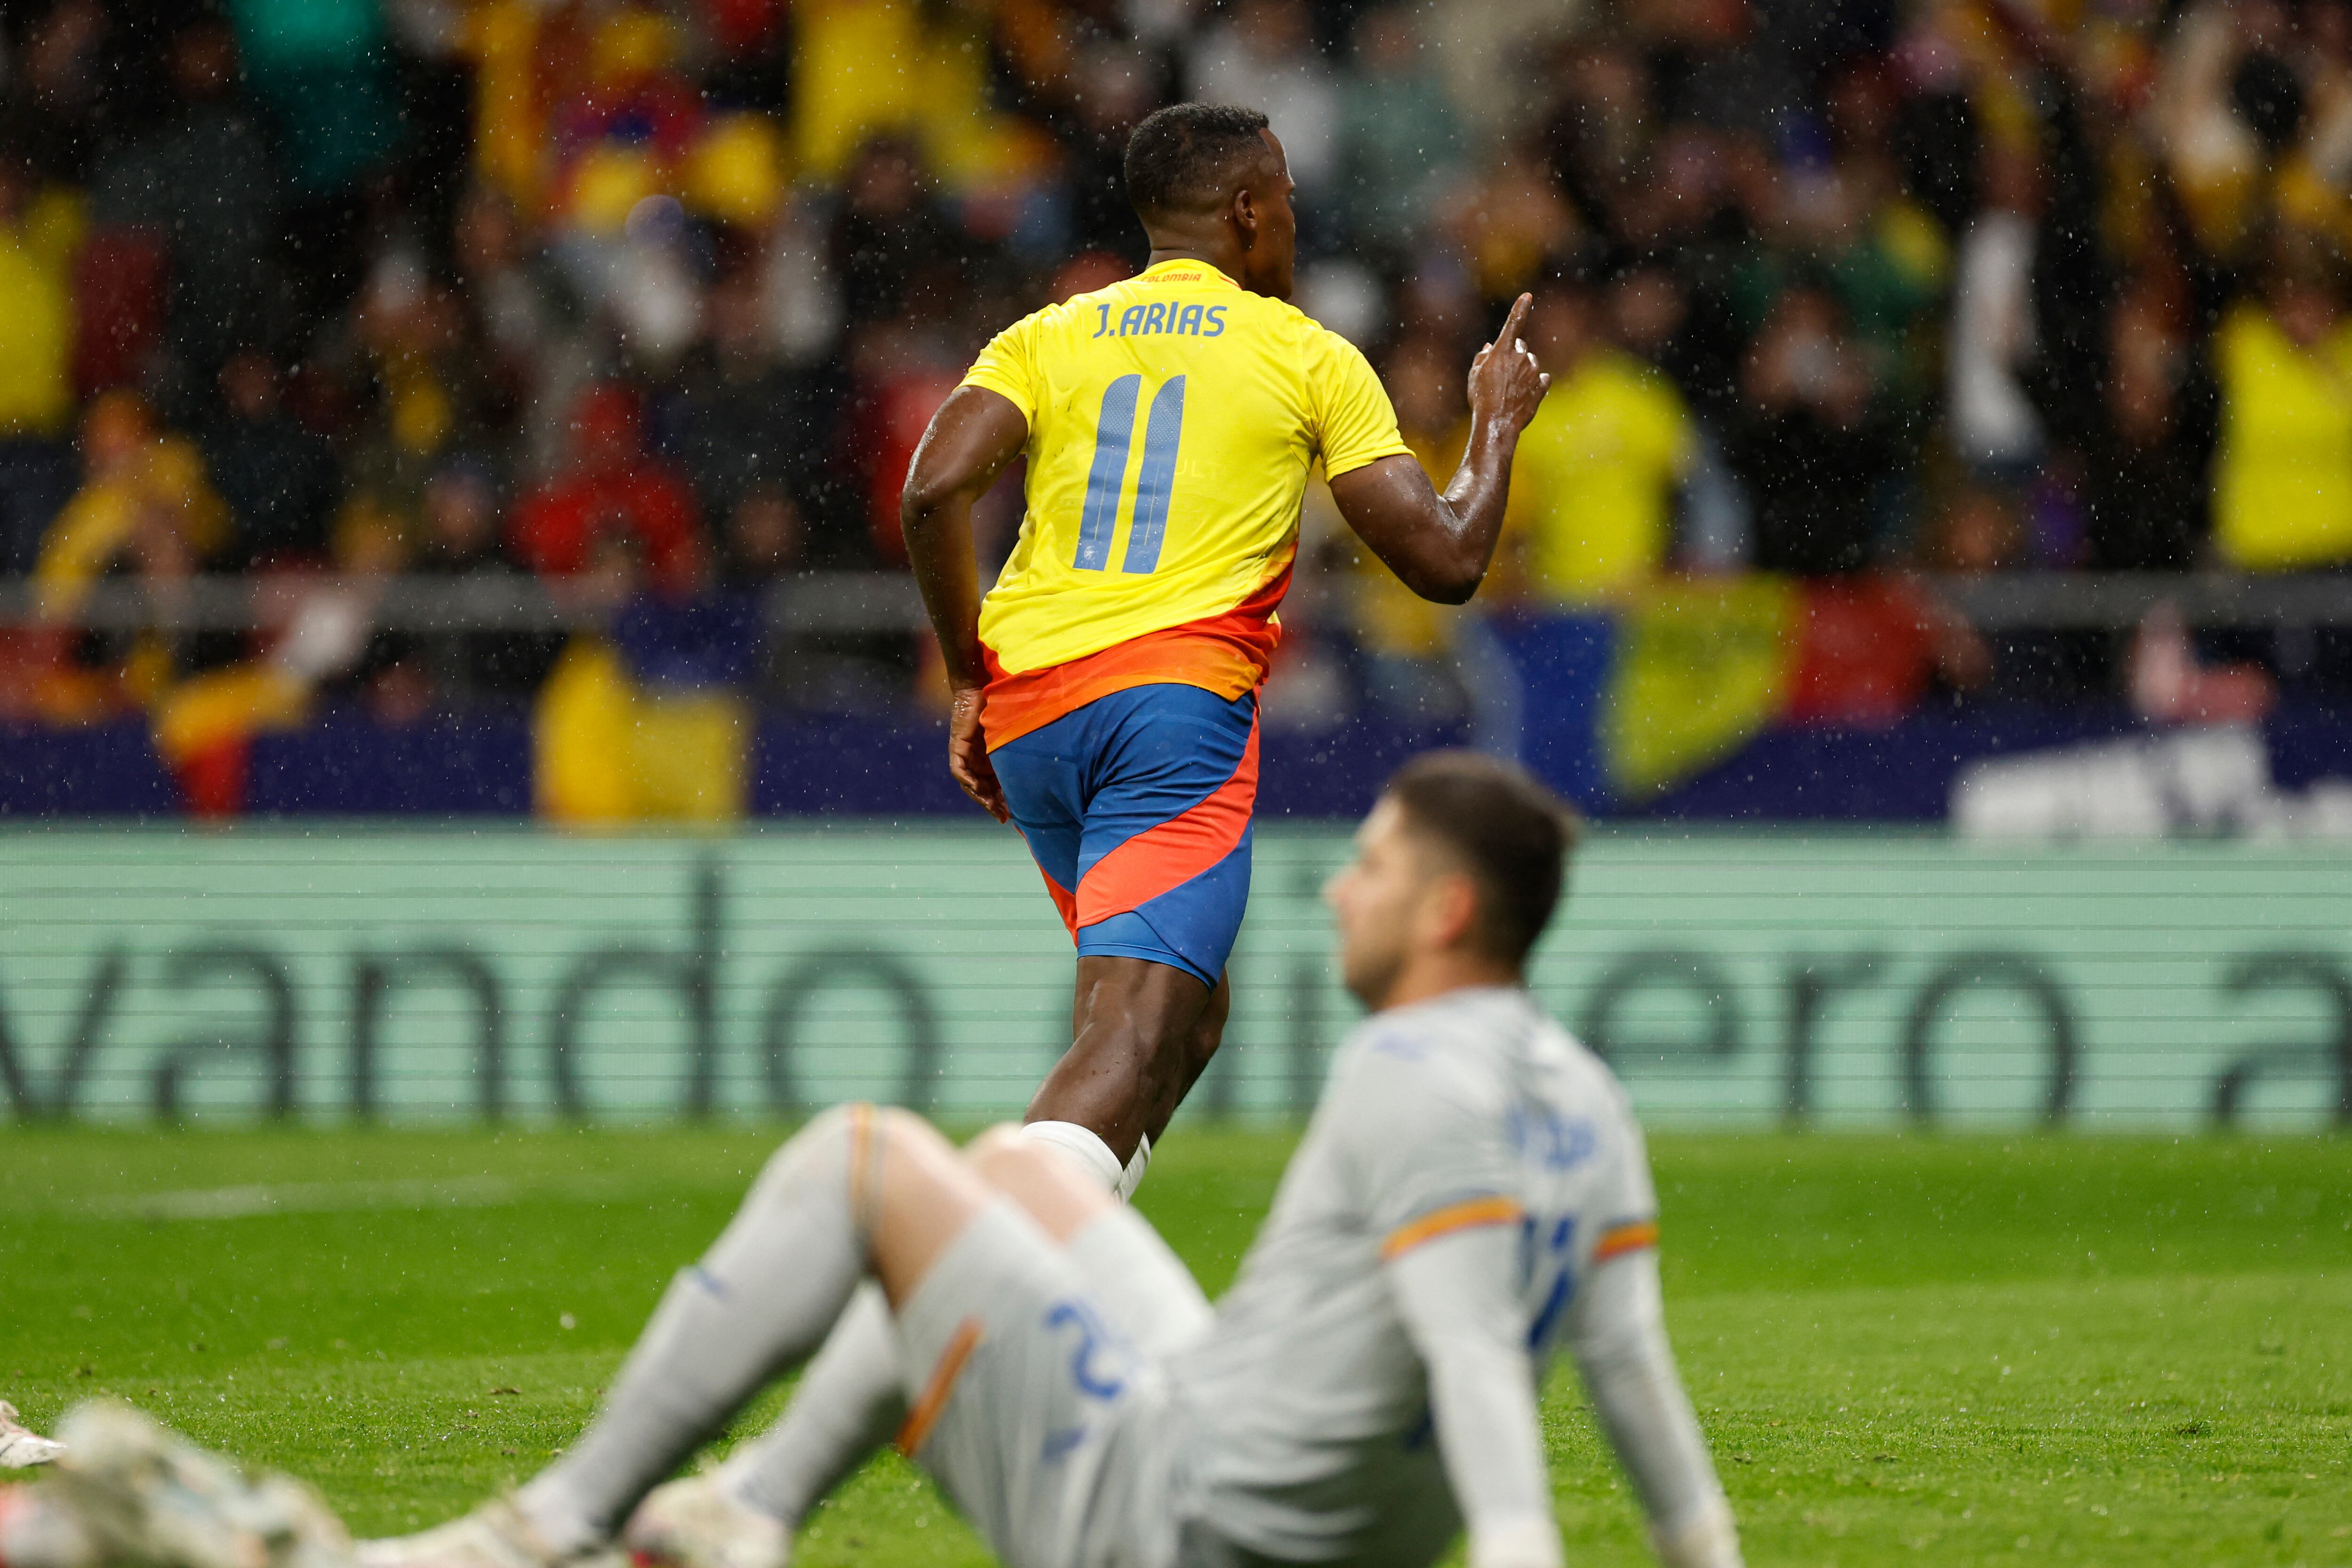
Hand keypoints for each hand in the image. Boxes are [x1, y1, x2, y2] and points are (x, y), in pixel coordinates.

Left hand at [948, 685, 1009, 822]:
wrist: (980, 688)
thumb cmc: (1001, 708)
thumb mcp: (1012, 735)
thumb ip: (1018, 751)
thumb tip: (1044, 767)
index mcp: (990, 760)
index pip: (995, 787)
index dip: (1003, 801)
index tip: (1014, 815)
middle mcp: (977, 761)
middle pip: (983, 790)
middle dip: (993, 805)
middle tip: (1005, 817)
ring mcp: (965, 755)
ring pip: (970, 785)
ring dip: (980, 797)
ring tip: (992, 808)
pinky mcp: (957, 747)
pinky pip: (959, 770)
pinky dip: (967, 780)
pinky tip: (977, 788)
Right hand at [1467, 293, 1549, 437]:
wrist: (1496, 423)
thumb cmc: (1480, 399)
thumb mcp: (1474, 376)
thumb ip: (1482, 357)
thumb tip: (1489, 347)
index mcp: (1502, 351)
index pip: (1513, 323)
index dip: (1520, 308)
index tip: (1528, 296)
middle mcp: (1521, 357)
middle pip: (1520, 347)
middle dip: (1513, 355)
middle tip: (1500, 375)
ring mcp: (1533, 372)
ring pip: (1531, 363)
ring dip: (1522, 371)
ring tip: (1508, 390)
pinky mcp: (1541, 387)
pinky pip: (1541, 379)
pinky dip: (1534, 384)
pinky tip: (1523, 395)